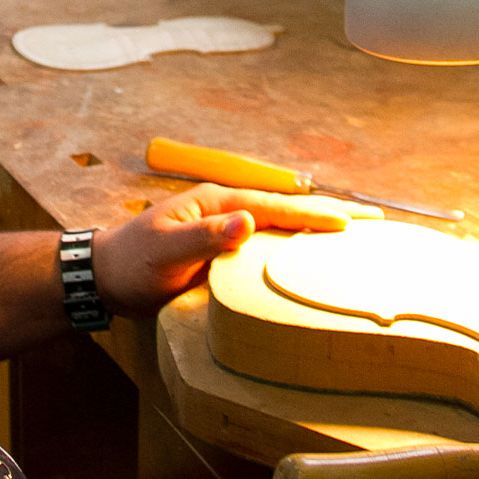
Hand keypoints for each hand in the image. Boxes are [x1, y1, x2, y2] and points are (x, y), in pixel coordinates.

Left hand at [92, 183, 380, 315]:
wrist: (104, 276)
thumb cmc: (132, 263)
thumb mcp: (166, 250)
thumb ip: (206, 236)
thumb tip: (247, 219)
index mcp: (217, 202)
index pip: (276, 207)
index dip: (314, 214)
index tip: (351, 222)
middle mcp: (226, 210)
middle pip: (287, 208)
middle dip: (330, 211)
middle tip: (374, 218)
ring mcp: (226, 228)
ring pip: (282, 223)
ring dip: (318, 224)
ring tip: (356, 231)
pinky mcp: (223, 249)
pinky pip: (269, 242)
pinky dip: (296, 242)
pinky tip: (312, 253)